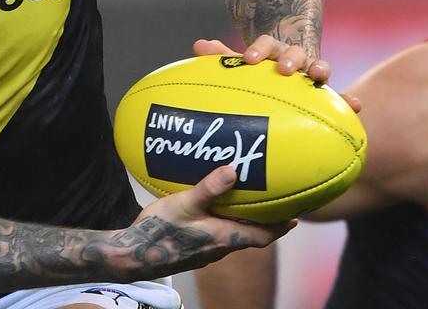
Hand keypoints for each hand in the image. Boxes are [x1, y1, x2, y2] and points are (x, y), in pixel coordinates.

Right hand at [120, 166, 294, 274]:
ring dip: (243, 224)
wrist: (132, 256)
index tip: (295, 217)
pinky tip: (213, 213)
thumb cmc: (158, 231)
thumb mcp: (184, 204)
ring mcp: (205, 252)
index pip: (263, 237)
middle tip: (273, 206)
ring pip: (233, 238)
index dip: (280, 228)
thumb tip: (234, 171)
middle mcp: (219, 249)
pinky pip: (216, 238)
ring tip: (246, 205)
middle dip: (264, 223)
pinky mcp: (192, 252)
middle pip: (250, 237)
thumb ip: (208, 188)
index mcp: (224, 238)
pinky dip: (224, 225)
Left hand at [193, 36, 361, 112]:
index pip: (267, 45)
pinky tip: (356, 107)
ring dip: (320, 69)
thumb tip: (198, 45)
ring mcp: (312, 76)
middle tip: (283, 69)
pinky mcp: (327, 96)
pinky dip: (347, 100)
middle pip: (296, 53)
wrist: (286, 82)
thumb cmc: (259, 79)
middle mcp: (295, 60)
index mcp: (272, 52)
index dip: (259, 50)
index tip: (249, 60)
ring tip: (319, 76)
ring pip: (320, 68)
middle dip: (291, 58)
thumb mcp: (242, 70)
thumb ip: (222, 59)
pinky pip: (339, 97)